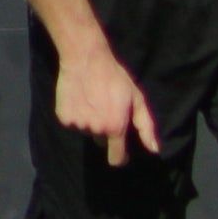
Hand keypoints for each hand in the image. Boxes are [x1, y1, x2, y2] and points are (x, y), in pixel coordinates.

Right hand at [52, 42, 160, 168]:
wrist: (86, 60)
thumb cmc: (115, 78)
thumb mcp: (136, 99)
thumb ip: (145, 127)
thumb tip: (154, 150)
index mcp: (115, 127)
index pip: (116, 157)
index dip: (120, 158)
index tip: (121, 156)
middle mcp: (96, 129)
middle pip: (101, 138)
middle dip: (105, 129)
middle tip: (105, 107)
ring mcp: (78, 124)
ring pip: (87, 129)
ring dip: (90, 120)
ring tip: (93, 100)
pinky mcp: (63, 118)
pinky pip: (73, 122)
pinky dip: (76, 114)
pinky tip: (80, 98)